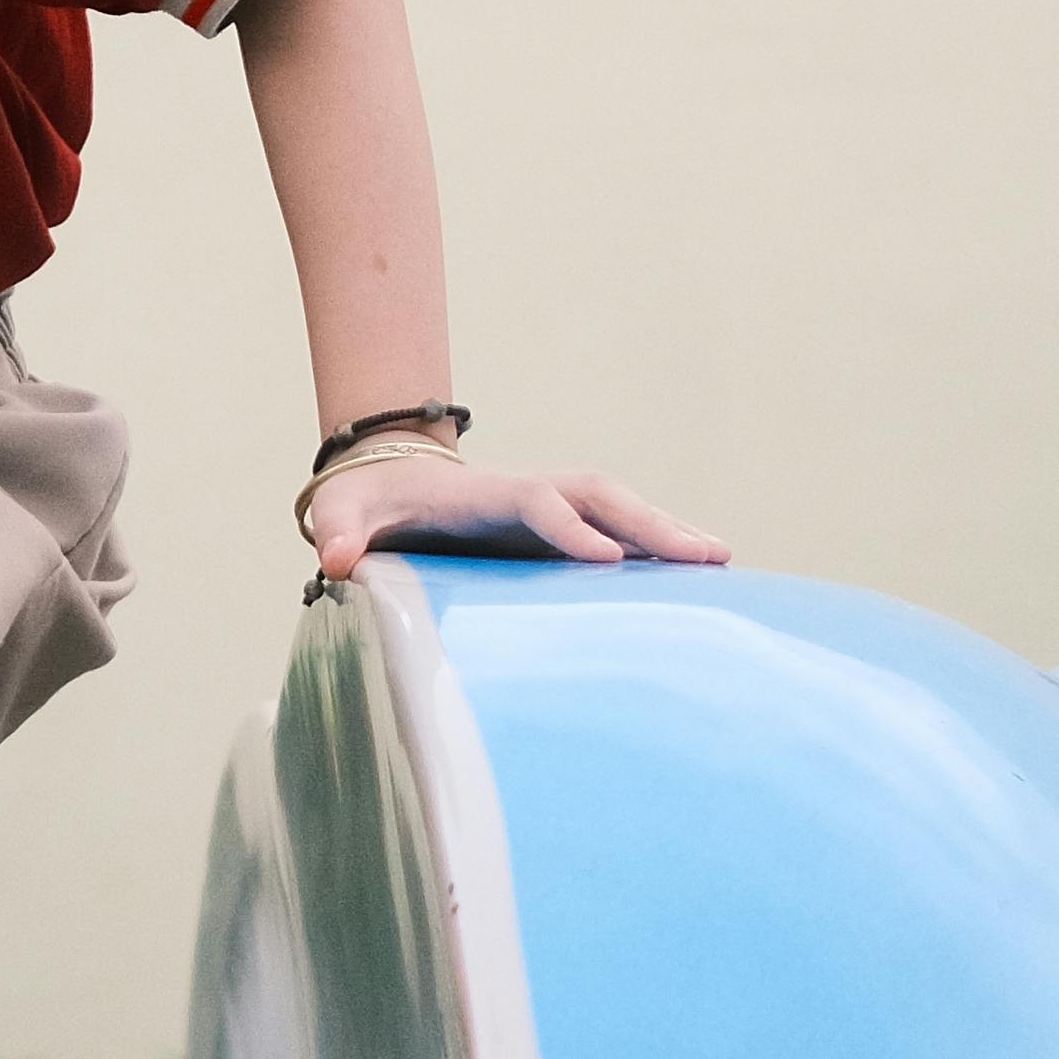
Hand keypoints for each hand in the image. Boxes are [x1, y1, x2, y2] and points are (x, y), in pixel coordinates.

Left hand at [300, 451, 732, 579]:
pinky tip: (699, 578)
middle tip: (708, 555)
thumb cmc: (363, 504)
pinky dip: (657, 550)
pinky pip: (617, 535)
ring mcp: (547, 512)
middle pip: (599, 500)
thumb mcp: (341, 514)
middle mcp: (527, 494)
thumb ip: (338, 532)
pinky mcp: (556, 533)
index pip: (538, 504)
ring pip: (620, 514)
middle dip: (652, 525)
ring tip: (723, 562)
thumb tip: (335, 560)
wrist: (385, 480)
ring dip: (669, 534)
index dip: (570, 531)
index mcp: (482, 493)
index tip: (609, 562)